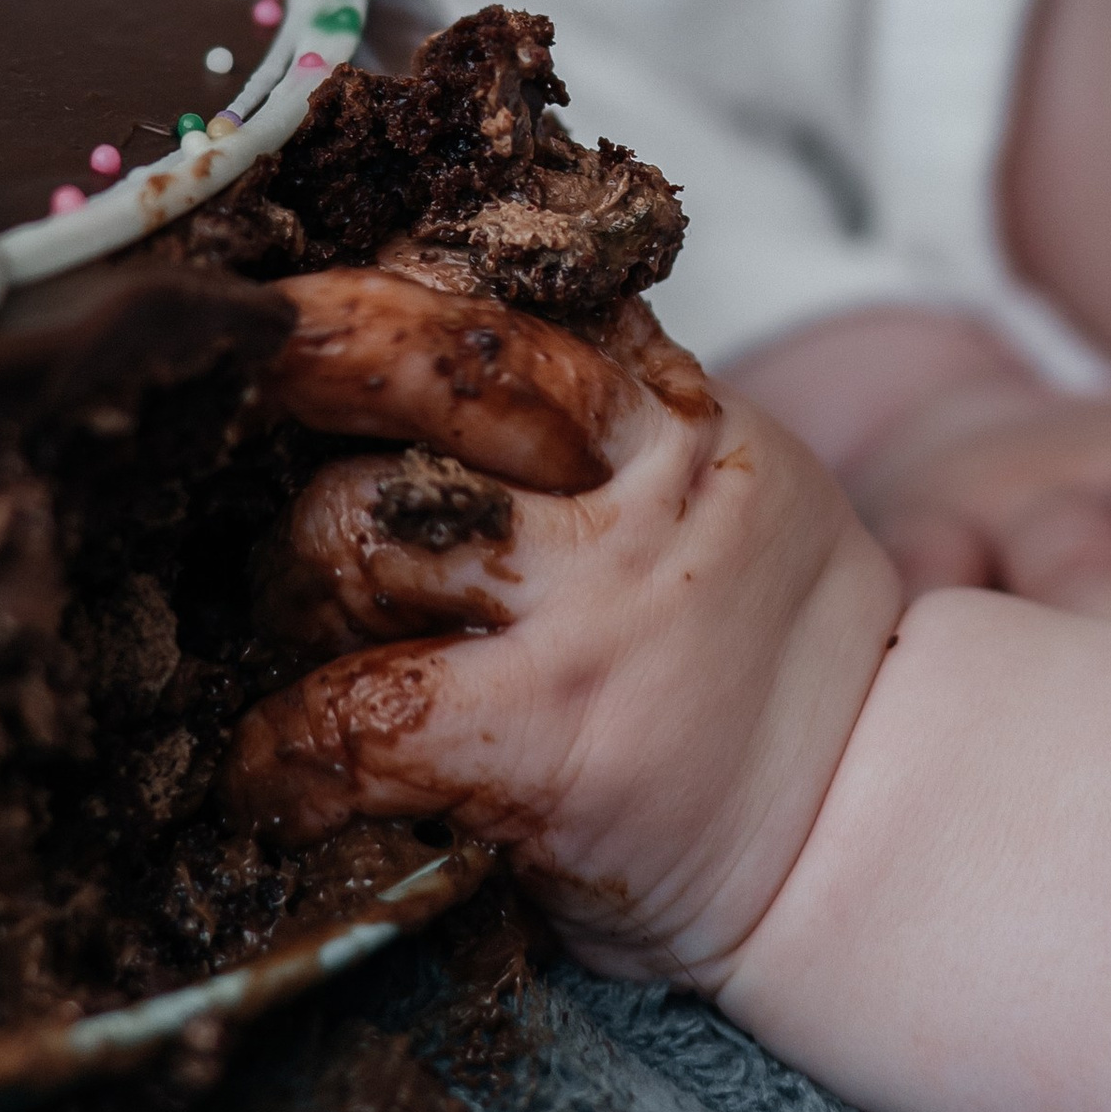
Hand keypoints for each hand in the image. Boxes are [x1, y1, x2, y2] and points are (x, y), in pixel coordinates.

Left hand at [227, 274, 901, 974]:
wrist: (866, 823)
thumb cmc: (752, 656)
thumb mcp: (726, 485)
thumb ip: (615, 413)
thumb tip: (437, 311)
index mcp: (671, 416)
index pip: (508, 306)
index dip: (380, 288)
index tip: (291, 299)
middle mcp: (632, 490)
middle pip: (428, 364)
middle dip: (313, 352)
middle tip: (244, 375)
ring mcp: (589, 611)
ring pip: (360, 527)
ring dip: (297, 579)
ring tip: (306, 628)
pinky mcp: (548, 740)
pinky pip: (356, 716)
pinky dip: (287, 750)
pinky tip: (278, 774)